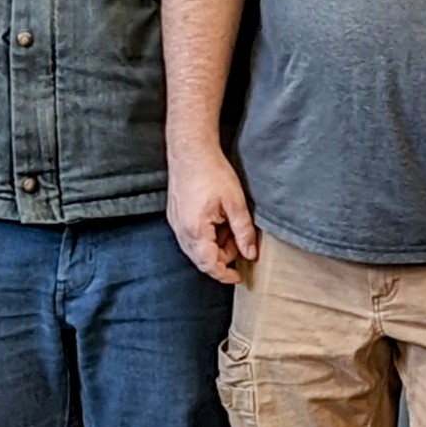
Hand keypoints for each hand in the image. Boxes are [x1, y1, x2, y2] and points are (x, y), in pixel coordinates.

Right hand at [168, 147, 264, 286]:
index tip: (238, 276)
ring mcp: (175, 223)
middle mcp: (181, 231)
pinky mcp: (175, 216)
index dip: (225, 275)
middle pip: (202, 260)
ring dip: (215, 246)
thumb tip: (250, 254)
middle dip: (223, 258)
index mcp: (195, 231)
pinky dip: (206, 236)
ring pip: (196, 248)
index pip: (209, 265)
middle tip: (240, 242)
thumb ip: (243, 231)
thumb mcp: (235, 203)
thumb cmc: (212, 172)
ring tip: (230, 226)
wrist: (190, 150)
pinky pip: (190, 236)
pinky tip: (218, 221)